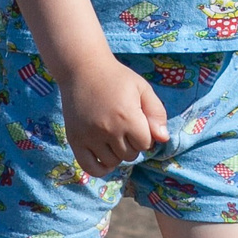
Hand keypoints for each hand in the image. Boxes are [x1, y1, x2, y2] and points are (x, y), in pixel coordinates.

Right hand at [61, 57, 168, 176]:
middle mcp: (108, 130)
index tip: (138, 124)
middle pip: (130, 155)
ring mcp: (89, 136)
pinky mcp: (75, 140)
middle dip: (132, 145)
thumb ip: (157, 113)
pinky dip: (100, 168)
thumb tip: (163, 139)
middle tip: (125, 128)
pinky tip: (105, 159)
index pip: (145, 144)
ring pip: (112, 162)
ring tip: (114, 137)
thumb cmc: (116, 77)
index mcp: (127, 116)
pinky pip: (90, 167)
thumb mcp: (142, 88)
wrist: (82, 69)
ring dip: (117, 154)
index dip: (145, 135)